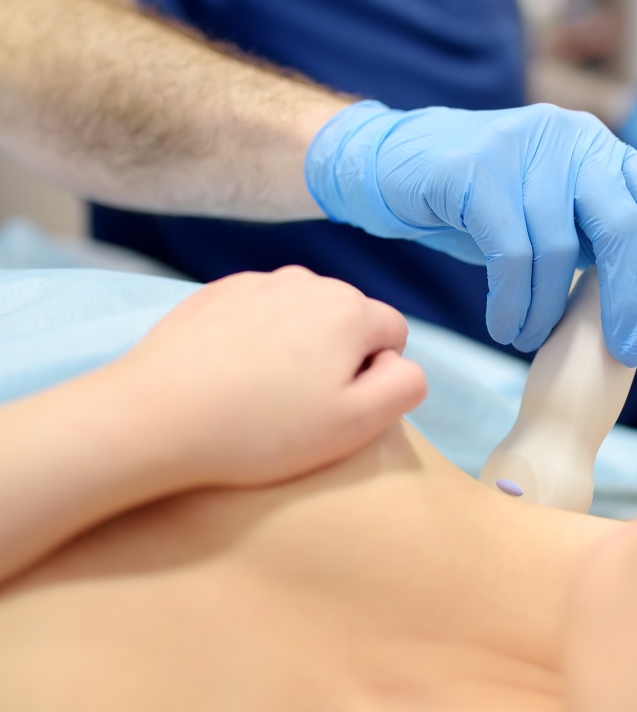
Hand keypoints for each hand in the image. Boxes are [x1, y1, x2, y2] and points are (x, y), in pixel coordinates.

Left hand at [117, 267, 426, 487]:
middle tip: (299, 406)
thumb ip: (406, 385)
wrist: (155, 418)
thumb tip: (399, 361)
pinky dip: (256, 340)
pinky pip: (260, 314)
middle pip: (348, 319)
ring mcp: (257, 283)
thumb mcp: (357, 423)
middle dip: (336, 357)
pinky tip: (232, 376)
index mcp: (350, 309)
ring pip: (304, 315)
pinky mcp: (216, 293)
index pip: (393, 334)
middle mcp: (308, 282)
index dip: (374, 376)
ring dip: (297, 346)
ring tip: (262, 393)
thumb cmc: (261, 430)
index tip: (337, 406)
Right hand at [305, 101, 636, 366]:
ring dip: (548, 312)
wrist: (389, 167)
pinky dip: (512, 302)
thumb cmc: (474, 202)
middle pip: (621, 225)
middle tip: (623, 352)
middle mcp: (569, 137)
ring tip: (529, 341)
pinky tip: (504, 325)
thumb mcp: (546, 215)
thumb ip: (591, 237)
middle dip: (627, 299)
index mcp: (596, 146)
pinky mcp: (476, 170)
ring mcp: (523, 148)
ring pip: (558, 249)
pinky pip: (510, 253)